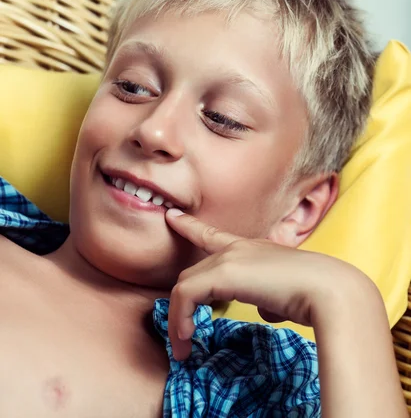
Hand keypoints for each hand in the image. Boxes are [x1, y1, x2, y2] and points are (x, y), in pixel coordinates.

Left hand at [165, 210, 355, 360]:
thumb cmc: (315, 294)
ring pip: (185, 283)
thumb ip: (269, 297)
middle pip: (194, 271)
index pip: (214, 235)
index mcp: (253, 249)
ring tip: (182, 346)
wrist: (330, 289)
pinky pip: (186, 294)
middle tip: (180, 332)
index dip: (190, 227)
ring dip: (179, 317)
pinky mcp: (223, 272)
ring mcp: (230, 257)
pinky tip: (187, 338)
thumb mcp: (285, 295)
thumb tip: (265, 308)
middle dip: (180, 300)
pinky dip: (181, 318)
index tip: (172, 217)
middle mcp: (238, 247)